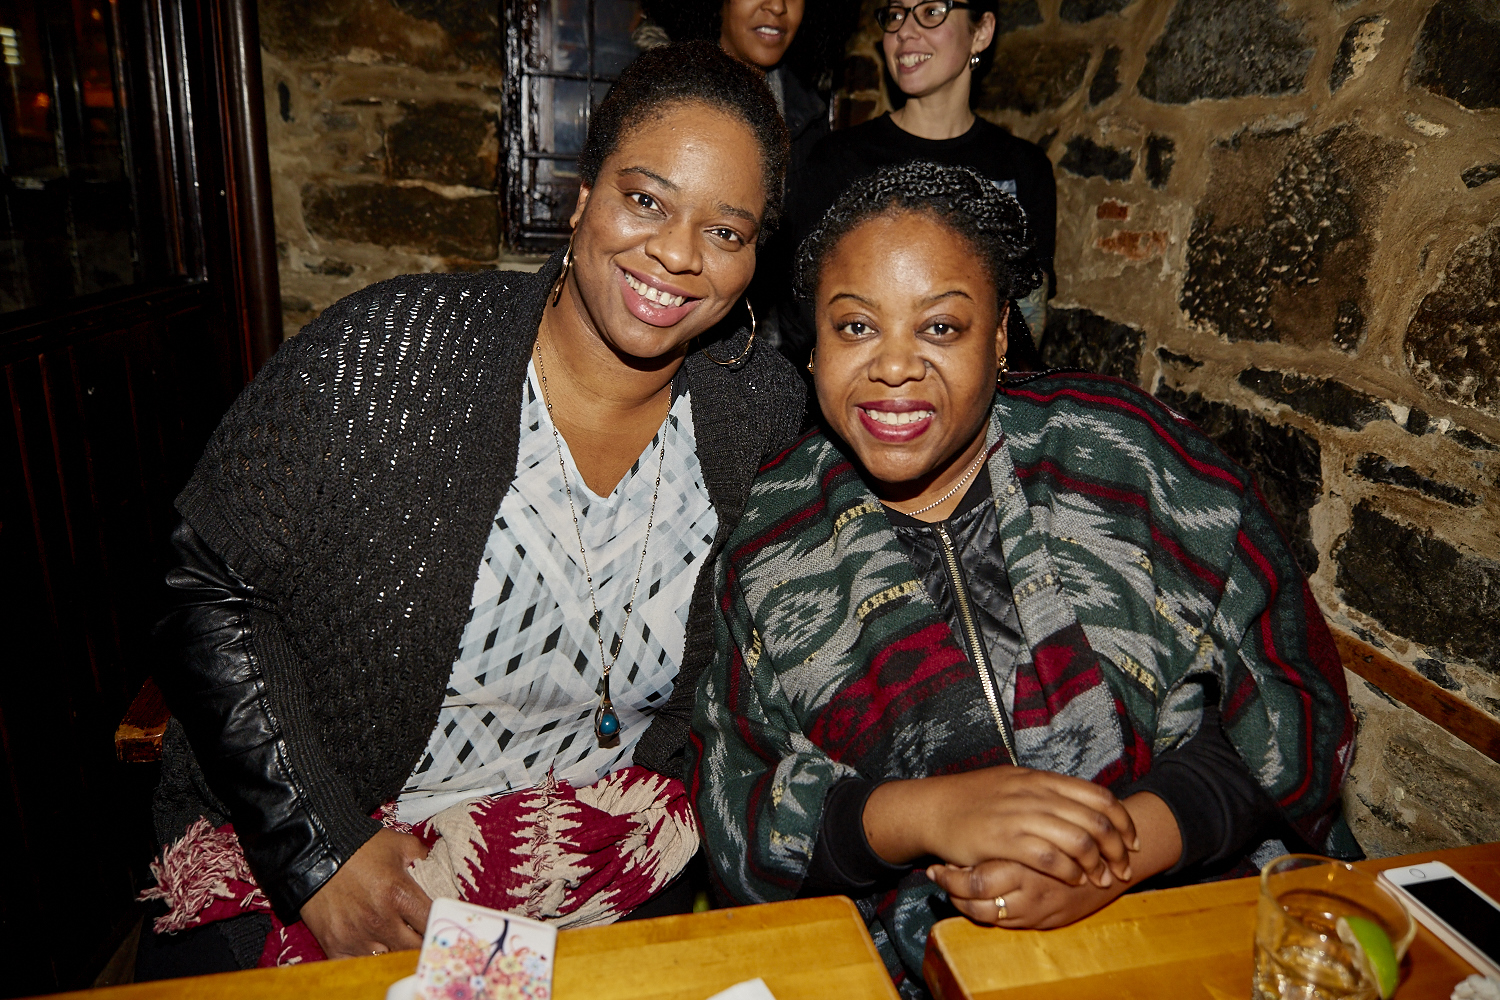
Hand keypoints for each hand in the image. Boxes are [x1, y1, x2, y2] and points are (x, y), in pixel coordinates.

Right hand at [299, 829, 432, 957]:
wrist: (315, 852)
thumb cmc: (357, 847)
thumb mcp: (397, 843)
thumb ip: (420, 854)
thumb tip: (432, 862)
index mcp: (400, 895)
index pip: (431, 922)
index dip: (437, 922)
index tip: (436, 921)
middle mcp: (381, 921)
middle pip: (414, 947)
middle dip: (420, 941)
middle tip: (419, 933)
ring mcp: (358, 936)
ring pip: (388, 958)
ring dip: (394, 949)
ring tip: (393, 937)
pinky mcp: (336, 945)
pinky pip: (358, 964)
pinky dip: (366, 958)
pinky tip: (370, 945)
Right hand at [925, 791, 1184, 928]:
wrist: (932, 807)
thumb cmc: (972, 798)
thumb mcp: (1014, 782)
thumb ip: (1046, 791)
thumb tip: (1076, 800)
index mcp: (1042, 780)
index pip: (1099, 797)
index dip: (1122, 821)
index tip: (1131, 841)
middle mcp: (1036, 795)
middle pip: (1096, 821)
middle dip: (1117, 849)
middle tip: (1123, 868)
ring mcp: (1021, 816)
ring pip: (1078, 841)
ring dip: (1097, 864)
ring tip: (1101, 879)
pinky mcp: (1004, 840)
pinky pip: (1049, 858)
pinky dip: (1069, 871)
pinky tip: (1073, 880)